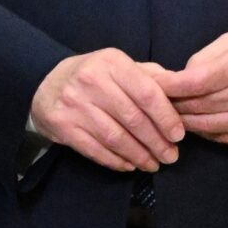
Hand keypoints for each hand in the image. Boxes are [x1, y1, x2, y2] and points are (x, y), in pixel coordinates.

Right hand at [30, 48, 182, 172]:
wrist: (45, 82)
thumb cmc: (93, 75)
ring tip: (152, 164)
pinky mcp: (62, 125)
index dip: (166, 117)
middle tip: (170, 157)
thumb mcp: (119, 65)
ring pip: (116, 138)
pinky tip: (128, 165)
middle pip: (133, 119)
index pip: (147, 93)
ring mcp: (75, 104)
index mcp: (111, 62)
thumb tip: (182, 89)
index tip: (178, 135)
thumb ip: (150, 76)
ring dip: (139, 155)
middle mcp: (91, 81)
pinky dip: (115, 161)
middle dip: (156, 142)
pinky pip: (95, 149)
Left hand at [155, 28, 227, 145]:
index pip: (192, 83)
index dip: (166, 86)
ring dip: (181, 121)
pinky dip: (202, 131)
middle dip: (169, 103)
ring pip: (204, 125)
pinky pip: (220, 137)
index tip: (146, 85)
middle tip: (151, 101)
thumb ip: (203, 58)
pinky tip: (193, 122)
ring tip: (166, 114)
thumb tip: (177, 79)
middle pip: (196, 106)